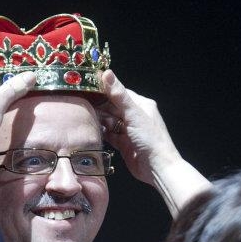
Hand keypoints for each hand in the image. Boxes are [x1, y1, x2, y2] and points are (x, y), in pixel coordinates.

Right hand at [98, 69, 208, 216]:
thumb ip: (119, 95)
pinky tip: (93, 130)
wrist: (157, 168)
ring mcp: (129, 131)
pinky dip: (103, 133)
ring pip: (110, 121)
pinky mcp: (124, 144)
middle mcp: (135, 117)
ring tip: (86, 118)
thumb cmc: (150, 139)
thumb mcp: (133, 114)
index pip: (120, 93)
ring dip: (100, 120)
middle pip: (113, 107)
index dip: (105, 90)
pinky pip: (110, 135)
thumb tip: (106, 73)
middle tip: (82, 105)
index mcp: (141, 105)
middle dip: (100, 107)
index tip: (87, 87)